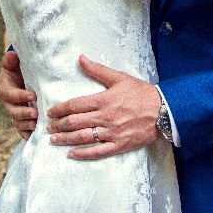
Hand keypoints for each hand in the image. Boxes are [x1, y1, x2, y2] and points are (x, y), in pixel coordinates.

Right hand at [0, 50, 36, 139]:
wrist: (22, 79)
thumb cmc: (19, 70)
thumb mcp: (14, 63)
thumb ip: (11, 60)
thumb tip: (12, 55)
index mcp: (5, 89)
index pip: (10, 94)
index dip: (20, 96)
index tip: (33, 96)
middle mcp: (8, 103)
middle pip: (13, 111)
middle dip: (24, 114)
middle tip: (36, 114)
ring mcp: (14, 113)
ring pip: (17, 122)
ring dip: (26, 125)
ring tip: (36, 125)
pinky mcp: (21, 120)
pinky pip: (21, 130)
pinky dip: (26, 134)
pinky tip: (33, 136)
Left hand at [45, 55, 162, 160]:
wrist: (165, 111)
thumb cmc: (142, 93)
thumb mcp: (120, 78)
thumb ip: (98, 70)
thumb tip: (80, 58)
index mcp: (104, 100)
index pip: (74, 105)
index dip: (59, 109)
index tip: (50, 112)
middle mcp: (105, 118)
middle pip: (75, 122)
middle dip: (58, 125)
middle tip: (47, 127)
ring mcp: (112, 133)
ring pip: (82, 138)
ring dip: (65, 139)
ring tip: (53, 139)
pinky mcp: (119, 145)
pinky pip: (98, 152)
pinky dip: (83, 154)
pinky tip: (71, 154)